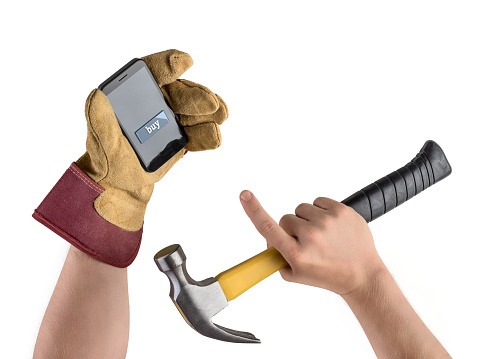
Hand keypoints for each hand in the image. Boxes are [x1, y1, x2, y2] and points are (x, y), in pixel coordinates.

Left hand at [77, 49, 227, 230]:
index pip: (151, 72)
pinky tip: (216, 136)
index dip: (167, 64)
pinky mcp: (181, 137)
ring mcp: (170, 120)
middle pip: (179, 93)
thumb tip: (97, 96)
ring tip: (221, 115)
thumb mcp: (101, 141)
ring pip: (193, 111)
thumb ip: (99, 120)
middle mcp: (154, 103)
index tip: (185, 61)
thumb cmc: (107, 161)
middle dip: (197, 95)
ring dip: (209, 112)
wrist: (123, 186)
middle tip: (210, 104)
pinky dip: (208, 133)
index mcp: (132, 95)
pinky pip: (197, 133)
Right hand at [239, 190, 384, 295]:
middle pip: (286, 218)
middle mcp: (312, 237)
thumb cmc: (328, 275)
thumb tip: (269, 238)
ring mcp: (328, 222)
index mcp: (298, 254)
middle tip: (306, 243)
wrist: (362, 274)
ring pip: (302, 209)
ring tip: (321, 235)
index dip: (253, 210)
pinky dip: (320, 212)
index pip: (269, 228)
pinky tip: (329, 226)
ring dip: (307, 219)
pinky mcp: (342, 211)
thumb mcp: (296, 275)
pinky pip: (319, 202)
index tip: (244, 195)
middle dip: (291, 229)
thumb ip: (277, 257)